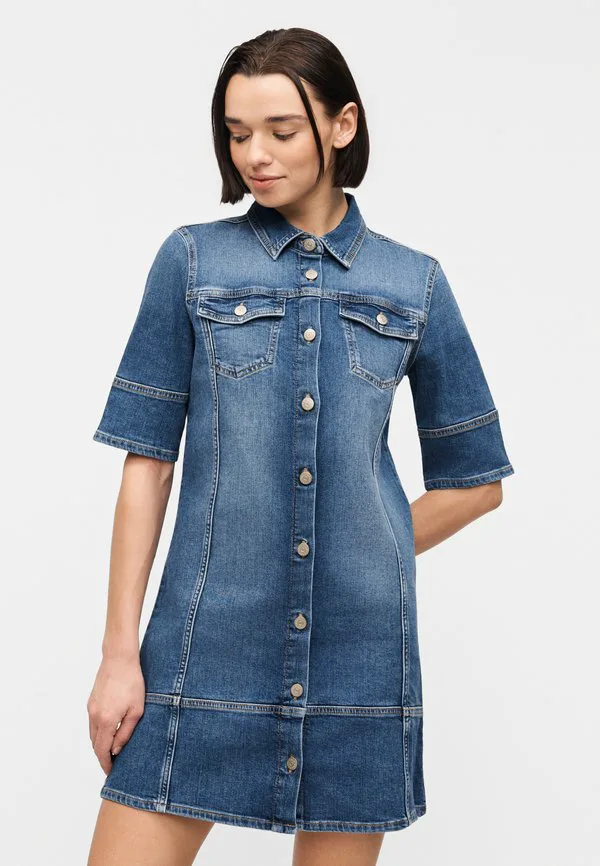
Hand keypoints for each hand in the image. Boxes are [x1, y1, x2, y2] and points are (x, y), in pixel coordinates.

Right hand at [87, 653, 145, 775]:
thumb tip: (116, 750)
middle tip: (112, 765)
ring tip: (111, 752)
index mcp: (106, 720)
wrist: (119, 659)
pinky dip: (98, 732)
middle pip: (95, 744)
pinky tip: (108, 733)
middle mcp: (95, 716)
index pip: (102, 750)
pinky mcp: (91, 701)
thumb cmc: (132, 682)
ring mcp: (91, 708)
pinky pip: (92, 723)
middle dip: (102, 757)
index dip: (106, 763)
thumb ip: (126, 732)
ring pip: (92, 734)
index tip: (111, 772)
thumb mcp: (136, 710)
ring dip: (100, 745)